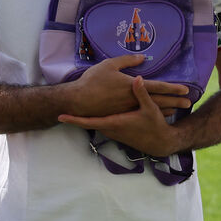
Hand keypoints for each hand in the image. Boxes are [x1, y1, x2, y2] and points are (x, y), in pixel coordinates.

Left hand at [59, 75, 180, 156]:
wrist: (159, 142)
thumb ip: (141, 93)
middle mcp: (110, 129)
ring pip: (95, 122)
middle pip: (88, 122)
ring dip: (86, 117)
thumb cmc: (154, 125)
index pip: (89, 122)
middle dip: (76, 117)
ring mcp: (112, 132)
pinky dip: (95, 119)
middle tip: (63, 108)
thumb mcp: (150, 109)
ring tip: (74, 108)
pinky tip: (95, 110)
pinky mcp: (116, 133)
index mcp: (115, 123)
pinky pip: (101, 125)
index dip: (74, 119)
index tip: (61, 116)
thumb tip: (137, 78)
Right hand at [67, 54, 191, 116]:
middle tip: (189, 102)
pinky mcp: (123, 115)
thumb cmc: (93, 81)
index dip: (173, 87)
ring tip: (180, 109)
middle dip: (175, 101)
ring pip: (152, 109)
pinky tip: (161, 114)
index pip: (157, 87)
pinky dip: (154, 113)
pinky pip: (143, 114)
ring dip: (167, 108)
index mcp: (132, 86)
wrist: (78, 101)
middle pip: (159, 100)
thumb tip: (143, 58)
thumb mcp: (110, 65)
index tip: (186, 89)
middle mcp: (133, 99)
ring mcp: (129, 109)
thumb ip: (127, 61)